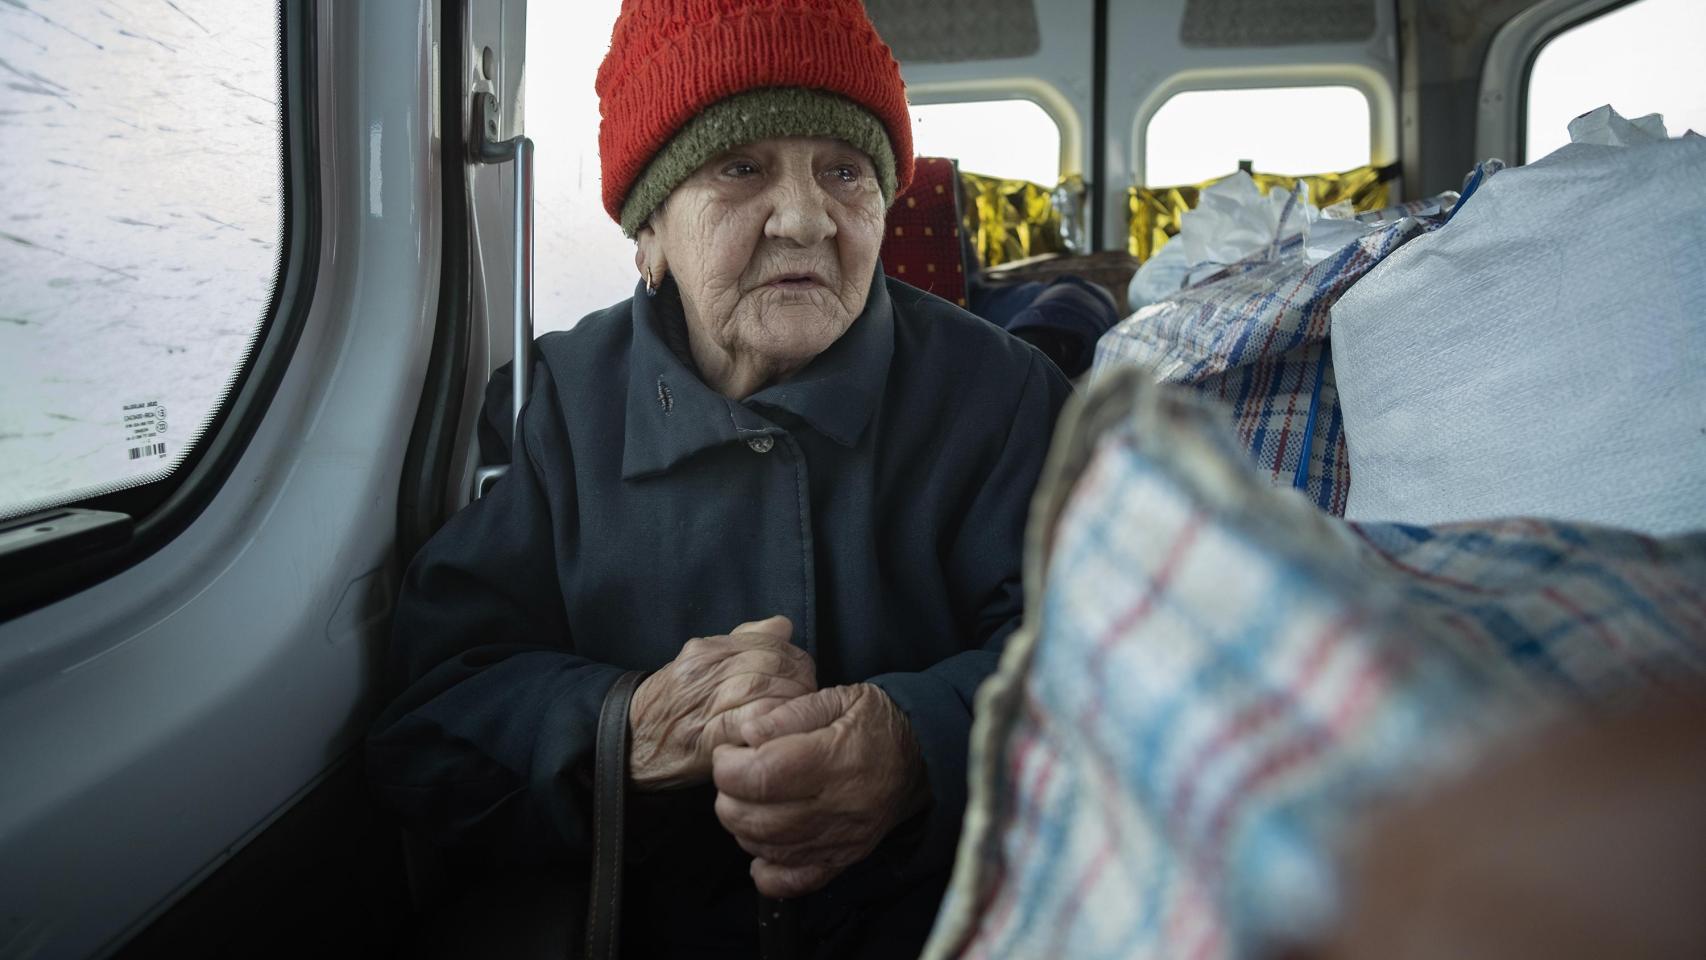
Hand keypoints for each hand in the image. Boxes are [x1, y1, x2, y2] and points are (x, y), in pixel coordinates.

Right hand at [628, 616, 813, 790]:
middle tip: (810, 701)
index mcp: (707, 649)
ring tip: (799, 719)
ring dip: (790, 705)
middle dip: (799, 682)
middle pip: (771, 664)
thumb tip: (783, 624)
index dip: (796, 660)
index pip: (768, 641)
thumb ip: (744, 642)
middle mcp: (704, 669)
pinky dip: (769, 726)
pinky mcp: (704, 737)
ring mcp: (702, 702)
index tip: (805, 678)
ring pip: (762, 690)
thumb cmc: (672, 706)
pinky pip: (748, 723)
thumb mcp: (701, 665)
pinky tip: (778, 734)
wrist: (626, 741)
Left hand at [711, 683, 929, 897]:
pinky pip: (793, 881)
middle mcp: (839, 806)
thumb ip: (790, 713)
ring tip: (749, 800)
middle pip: (757, 819)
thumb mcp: (838, 698)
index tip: (729, 752)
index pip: (761, 775)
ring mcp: (841, 839)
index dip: (729, 766)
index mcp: (835, 759)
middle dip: (728, 797)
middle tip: (734, 775)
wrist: (922, 757)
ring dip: (742, 827)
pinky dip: (767, 870)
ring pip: (768, 849)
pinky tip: (763, 843)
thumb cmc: (874, 723)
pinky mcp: (843, 859)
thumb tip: (747, 733)